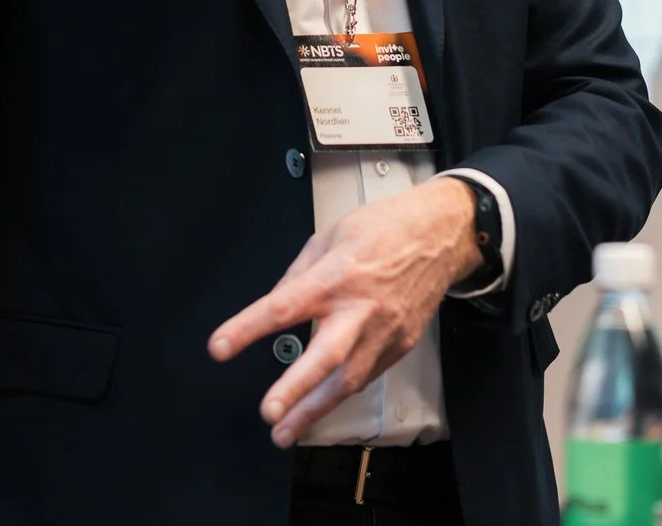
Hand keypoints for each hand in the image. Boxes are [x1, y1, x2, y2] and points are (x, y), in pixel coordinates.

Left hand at [208, 177, 480, 446]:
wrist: (441, 235)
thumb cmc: (386, 228)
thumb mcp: (330, 236)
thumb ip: (298, 274)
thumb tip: (274, 304)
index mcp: (336, 275)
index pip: (284, 306)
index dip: (248, 328)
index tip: (219, 347)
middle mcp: (361, 307)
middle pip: (325, 355)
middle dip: (295, 388)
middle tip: (268, 412)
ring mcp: (385, 330)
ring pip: (349, 380)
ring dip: (314, 410)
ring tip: (285, 432)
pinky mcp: (401, 344)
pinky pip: (367, 375)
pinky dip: (341, 393)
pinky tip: (320, 406)